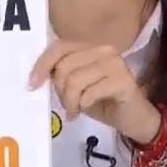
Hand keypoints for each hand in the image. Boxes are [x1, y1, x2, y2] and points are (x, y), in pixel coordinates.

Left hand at [29, 41, 161, 143]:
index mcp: (90, 48)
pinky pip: (89, 93)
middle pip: (65, 65)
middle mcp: (103, 50)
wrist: (133, 119)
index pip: (60, 47)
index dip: (42, 64)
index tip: (32, 84)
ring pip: (75, 80)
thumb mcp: (77, 86)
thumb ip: (62, 75)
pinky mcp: (123, 81)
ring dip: (70, 101)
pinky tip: (85, 111)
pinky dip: (82, 105)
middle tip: (67, 104)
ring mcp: (115, 64)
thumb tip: (38, 75)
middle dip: (60, 90)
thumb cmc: (103, 101)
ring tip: (74, 110)